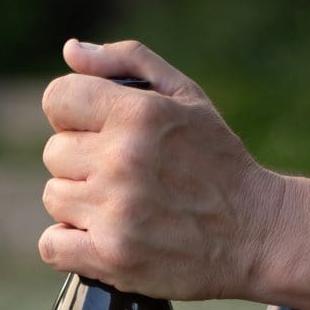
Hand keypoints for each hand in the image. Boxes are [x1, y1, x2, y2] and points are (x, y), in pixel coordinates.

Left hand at [38, 39, 283, 300]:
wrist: (257, 235)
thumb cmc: (220, 163)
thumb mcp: (188, 96)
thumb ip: (128, 62)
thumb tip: (70, 52)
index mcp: (137, 114)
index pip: (57, 99)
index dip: (75, 114)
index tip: (99, 132)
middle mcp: (122, 161)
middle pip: (55, 152)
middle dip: (83, 162)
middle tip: (123, 177)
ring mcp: (115, 212)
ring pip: (54, 197)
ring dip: (80, 204)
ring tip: (122, 208)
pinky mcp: (113, 257)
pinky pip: (52, 245)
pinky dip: (68, 245)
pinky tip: (98, 238)